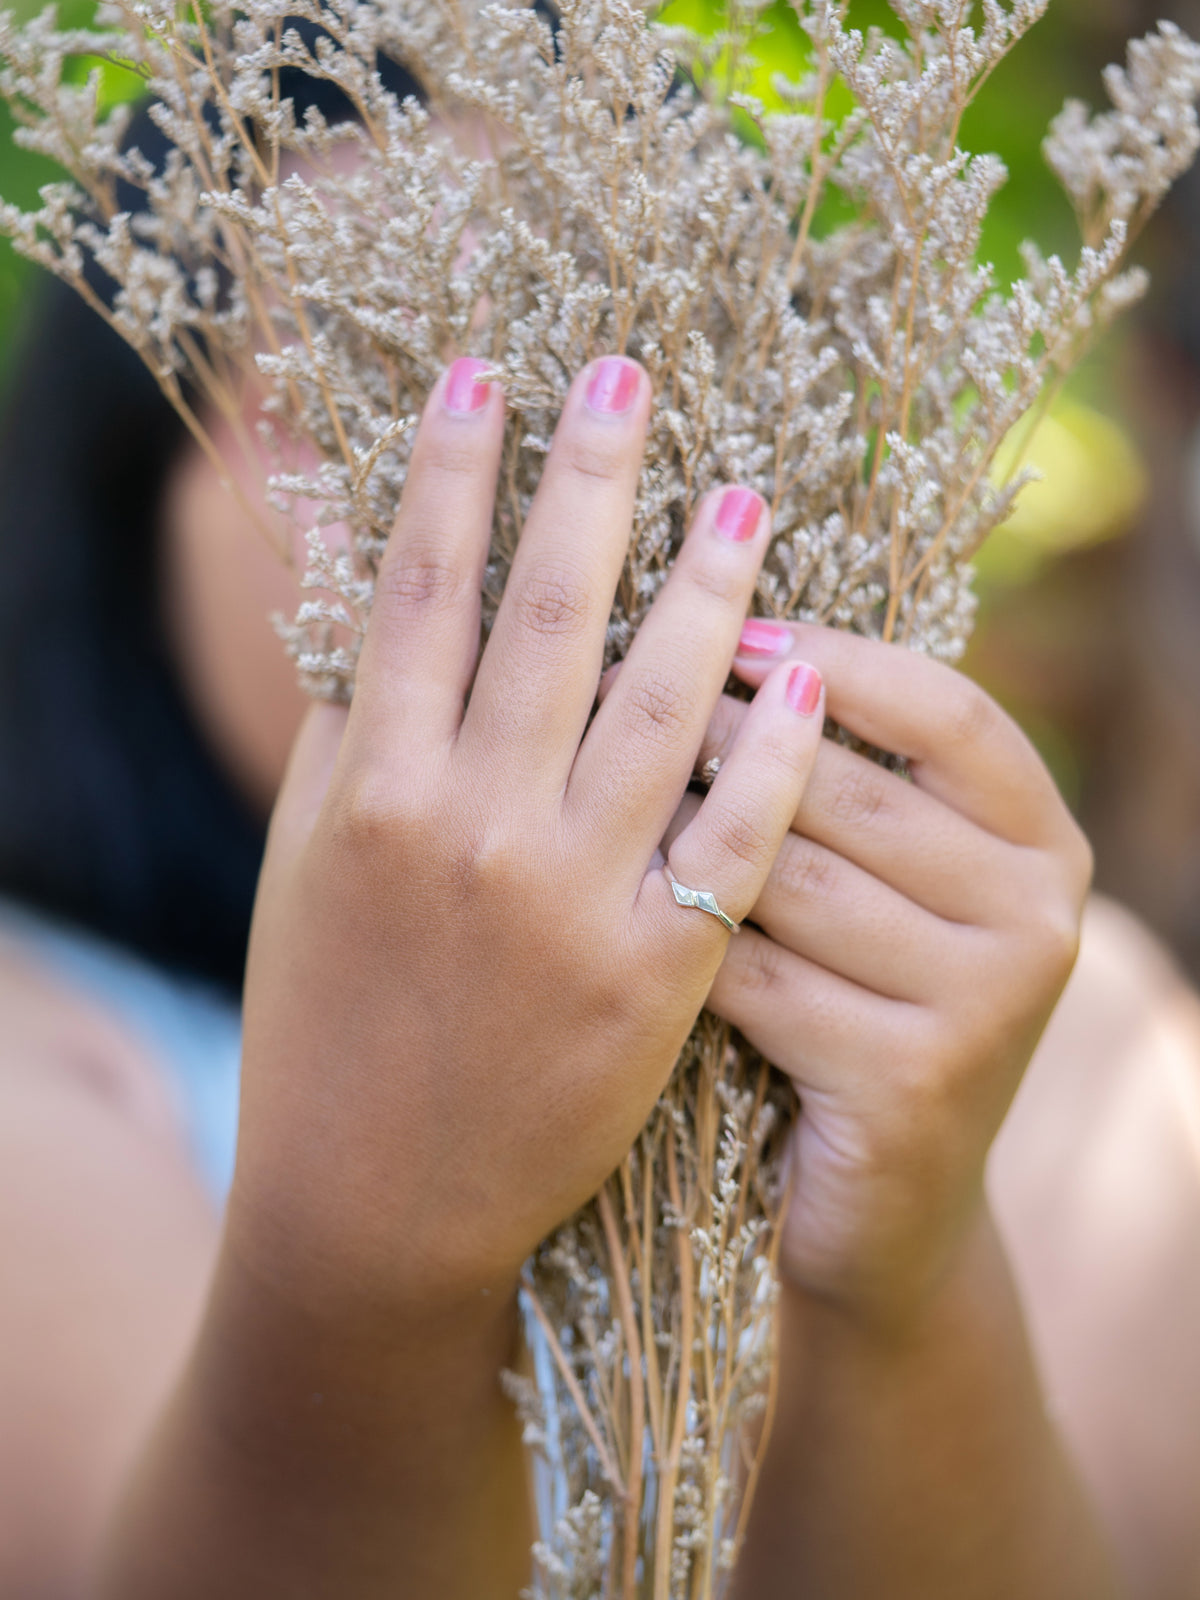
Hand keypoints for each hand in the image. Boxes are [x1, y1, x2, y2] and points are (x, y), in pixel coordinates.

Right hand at [229, 359, 827, 1312]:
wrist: (373, 1200)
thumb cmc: (328, 1017)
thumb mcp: (307, 865)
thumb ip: (347, 733)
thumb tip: (382, 603)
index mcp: (371, 789)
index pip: (417, 593)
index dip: (451, 473)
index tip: (485, 374)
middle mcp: (467, 826)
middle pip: (543, 617)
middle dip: (587, 479)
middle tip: (628, 370)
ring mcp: (567, 900)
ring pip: (657, 709)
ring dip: (707, 588)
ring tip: (747, 498)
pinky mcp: (650, 975)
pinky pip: (730, 840)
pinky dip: (773, 751)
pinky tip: (811, 672)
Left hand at [689, 621, 1093, 1329]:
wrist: (886, 1215)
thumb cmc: (859, 1011)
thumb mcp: (890, 892)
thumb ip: (855, 782)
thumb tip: (734, 630)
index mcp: (1043, 843)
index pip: (949, 711)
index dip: (839, 659)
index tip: (733, 627)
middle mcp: (1038, 917)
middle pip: (854, 791)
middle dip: (726, 745)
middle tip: (623, 705)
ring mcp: (987, 1007)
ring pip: (793, 880)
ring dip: (688, 841)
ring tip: (604, 802)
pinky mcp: (915, 1084)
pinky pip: (758, 976)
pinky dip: (681, 949)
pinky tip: (621, 928)